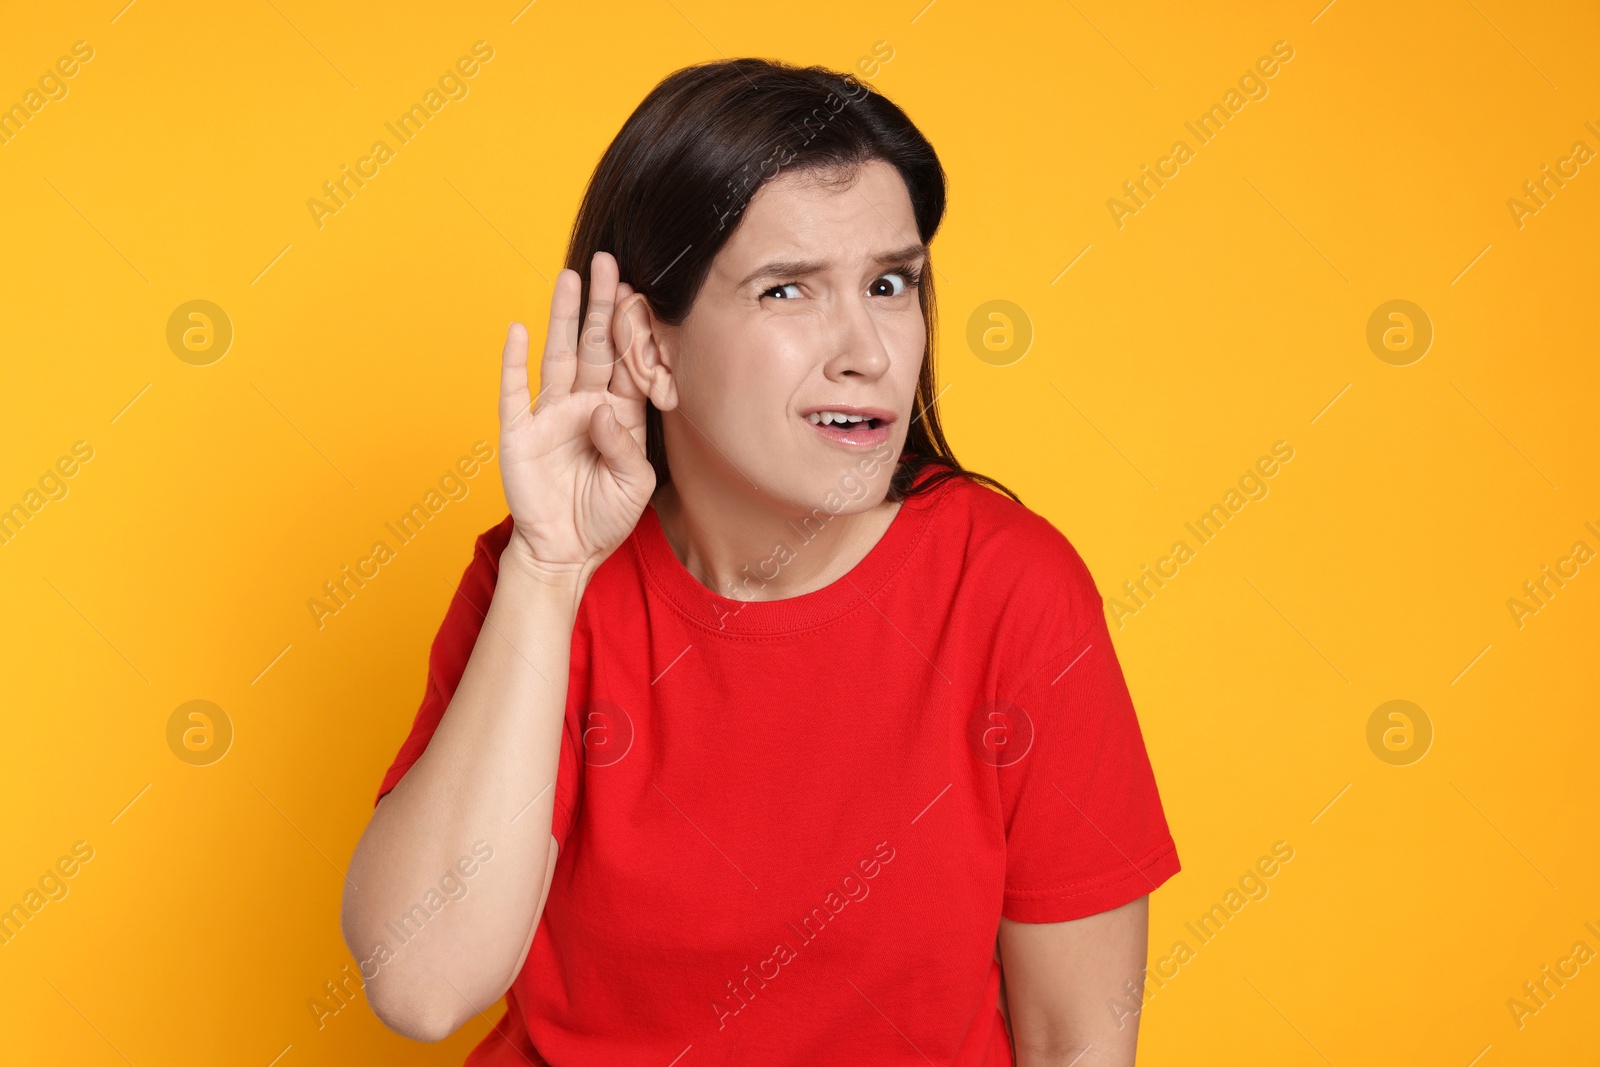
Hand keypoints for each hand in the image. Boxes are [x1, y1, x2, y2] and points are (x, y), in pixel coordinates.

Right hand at [497, 251, 655, 581]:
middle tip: (608, 263)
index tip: (639, 293)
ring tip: (570, 277)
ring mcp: (550, 415)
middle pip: (595, 346)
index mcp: (619, 415)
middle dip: (602, 306)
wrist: (565, 551)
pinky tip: (517, 330)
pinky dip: (514, 360)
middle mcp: (585, 405)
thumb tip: (601, 412)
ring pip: (558, 355)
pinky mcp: (520, 431)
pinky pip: (515, 390)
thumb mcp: (634, 486)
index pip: (628, 364)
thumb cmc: (604, 516)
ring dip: (563, 318)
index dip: (632, 331)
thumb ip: (625, 448)